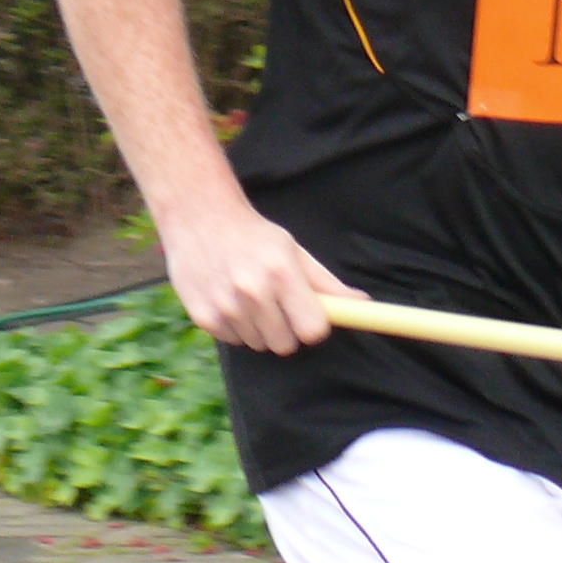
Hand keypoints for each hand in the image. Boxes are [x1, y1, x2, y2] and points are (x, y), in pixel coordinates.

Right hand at [160, 199, 359, 354]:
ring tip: (250, 298)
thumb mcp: (294, 252)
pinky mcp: (203, 317)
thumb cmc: (254, 236)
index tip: (309, 317)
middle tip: (277, 305)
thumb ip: (326, 284)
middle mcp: (253, 292)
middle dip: (287, 330)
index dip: (314, 327)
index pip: (312, 330)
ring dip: (259, 329)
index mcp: (282, 274)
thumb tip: (361, 304)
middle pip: (285, 344)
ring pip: (259, 345)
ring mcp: (225, 307)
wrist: (200, 217)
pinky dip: (235, 327)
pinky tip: (229, 299)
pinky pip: (233, 341)